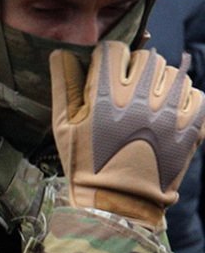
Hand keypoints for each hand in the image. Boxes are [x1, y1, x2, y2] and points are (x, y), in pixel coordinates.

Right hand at [51, 41, 204, 225]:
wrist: (120, 202)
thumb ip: (63, 85)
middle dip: (135, 67)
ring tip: (149, 99)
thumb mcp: (62, 126)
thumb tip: (61, 52)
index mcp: (106, 97)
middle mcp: (140, 100)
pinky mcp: (192, 128)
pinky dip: (184, 96)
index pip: (113, 50)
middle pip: (147, 57)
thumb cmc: (86, 163)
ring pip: (173, 72)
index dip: (107, 58)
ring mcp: (170, 114)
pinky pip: (196, 94)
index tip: (105, 73)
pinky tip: (169, 109)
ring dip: (160, 80)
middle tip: (128, 87)